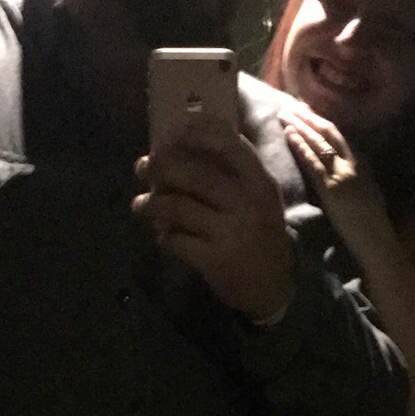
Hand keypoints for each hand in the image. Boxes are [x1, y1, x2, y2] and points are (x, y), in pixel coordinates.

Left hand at [133, 116, 296, 324]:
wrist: (274, 286)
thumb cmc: (261, 235)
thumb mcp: (261, 200)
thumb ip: (235, 174)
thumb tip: (185, 148)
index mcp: (260, 183)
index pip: (230, 145)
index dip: (199, 132)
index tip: (174, 130)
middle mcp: (247, 203)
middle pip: (195, 174)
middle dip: (161, 167)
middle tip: (143, 167)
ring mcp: (230, 232)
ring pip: (178, 207)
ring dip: (152, 204)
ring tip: (140, 205)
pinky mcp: (214, 259)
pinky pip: (176, 241)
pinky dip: (164, 238)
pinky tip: (163, 237)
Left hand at [281, 106, 388, 241]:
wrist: (376, 241)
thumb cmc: (371, 224)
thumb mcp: (367, 192)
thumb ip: (356, 176)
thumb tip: (339, 167)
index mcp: (363, 163)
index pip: (340, 136)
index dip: (322, 121)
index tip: (307, 111)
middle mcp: (354, 163)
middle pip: (330, 132)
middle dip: (309, 117)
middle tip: (291, 106)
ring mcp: (342, 174)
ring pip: (320, 142)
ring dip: (300, 126)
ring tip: (284, 114)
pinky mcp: (331, 188)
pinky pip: (313, 162)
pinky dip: (300, 146)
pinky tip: (289, 134)